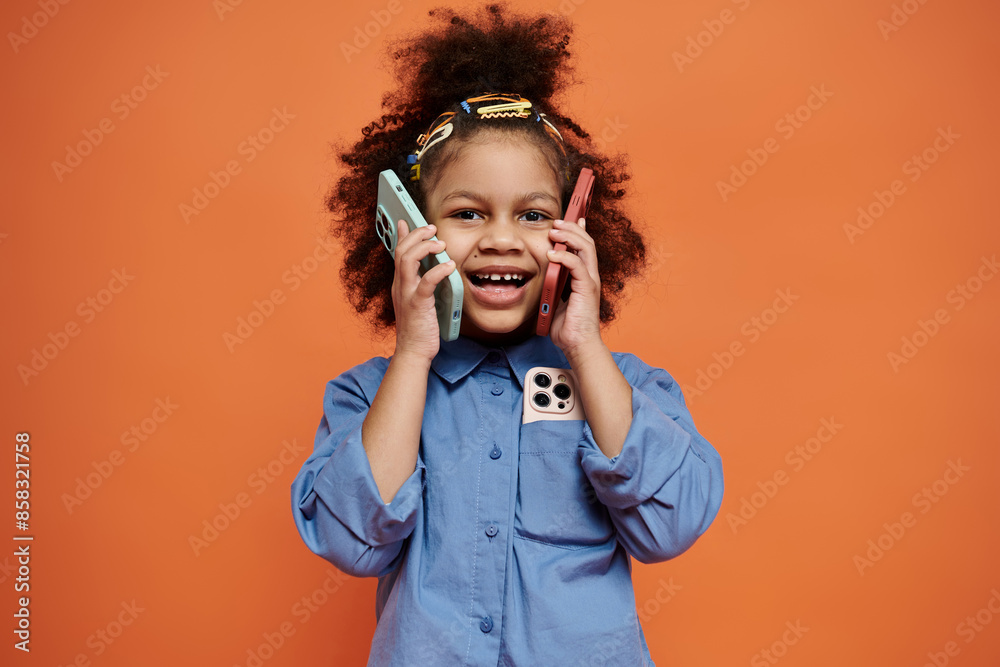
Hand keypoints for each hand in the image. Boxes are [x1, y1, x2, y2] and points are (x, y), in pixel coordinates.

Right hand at [390, 220, 454, 362]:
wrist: (413, 353)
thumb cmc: (420, 328)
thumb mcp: (418, 301)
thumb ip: (421, 283)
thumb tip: (432, 268)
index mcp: (400, 284)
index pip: (397, 252)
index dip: (401, 234)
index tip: (406, 219)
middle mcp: (400, 286)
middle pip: (401, 251)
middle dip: (416, 234)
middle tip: (431, 228)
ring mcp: (407, 295)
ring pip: (407, 260)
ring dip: (424, 247)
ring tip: (439, 243)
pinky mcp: (418, 305)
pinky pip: (426, 282)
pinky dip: (438, 271)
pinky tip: (449, 266)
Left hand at [546, 217, 603, 357]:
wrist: (577, 345)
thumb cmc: (566, 327)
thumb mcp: (555, 299)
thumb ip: (553, 284)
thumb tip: (542, 274)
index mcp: (584, 277)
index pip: (584, 248)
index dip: (578, 231)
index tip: (569, 219)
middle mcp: (590, 276)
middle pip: (587, 242)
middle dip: (572, 228)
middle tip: (557, 222)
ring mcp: (590, 281)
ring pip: (586, 248)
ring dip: (570, 236)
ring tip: (555, 230)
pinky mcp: (587, 289)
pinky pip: (577, 266)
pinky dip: (564, 257)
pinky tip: (551, 254)